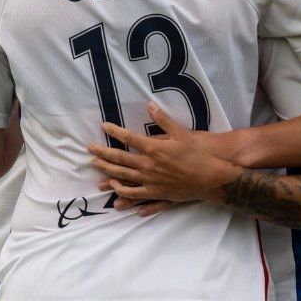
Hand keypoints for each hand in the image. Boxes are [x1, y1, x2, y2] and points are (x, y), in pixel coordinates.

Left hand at [87, 102, 242, 204]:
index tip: (103, 126)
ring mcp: (151, 182)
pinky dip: (124, 194)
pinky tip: (116, 191)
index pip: (128, 138)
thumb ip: (163, 120)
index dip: (114, 132)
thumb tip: (149, 105)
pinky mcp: (157, 194)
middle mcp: (148, 167)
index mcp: (153, 149)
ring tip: (96, 168)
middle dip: (103, 154)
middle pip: (120, 160)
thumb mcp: (181, 133)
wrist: (211, 178)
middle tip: (89, 149)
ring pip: (124, 178)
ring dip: (108, 173)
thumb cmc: (197, 154)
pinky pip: (136, 195)